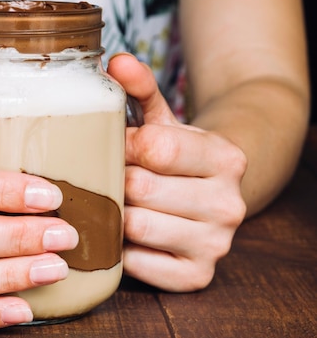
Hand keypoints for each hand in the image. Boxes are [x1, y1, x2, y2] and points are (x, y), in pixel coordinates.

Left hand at [107, 54, 246, 290]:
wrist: (207, 200)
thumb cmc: (175, 160)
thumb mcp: (162, 122)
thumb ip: (140, 90)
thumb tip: (115, 61)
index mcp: (225, 158)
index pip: (156, 148)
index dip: (123, 147)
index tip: (116, 147)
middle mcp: (229, 204)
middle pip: (142, 189)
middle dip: (115, 182)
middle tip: (107, 179)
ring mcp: (216, 244)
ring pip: (136, 227)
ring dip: (112, 216)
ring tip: (110, 205)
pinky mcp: (197, 277)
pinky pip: (136, 265)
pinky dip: (119, 251)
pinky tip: (122, 237)